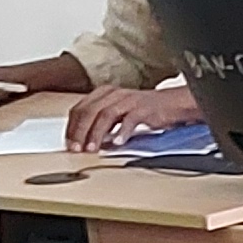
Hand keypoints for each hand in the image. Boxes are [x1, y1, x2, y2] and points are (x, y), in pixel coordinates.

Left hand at [69, 86, 198, 152]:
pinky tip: (117, 143)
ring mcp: (130, 100)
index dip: (72, 127)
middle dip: (80, 132)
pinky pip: (130, 120)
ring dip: (96, 134)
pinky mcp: (145, 108)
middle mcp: (115, 94)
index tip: (69, 143)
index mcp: (104, 93)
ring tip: (93, 149)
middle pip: (89, 112)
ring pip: (105, 115)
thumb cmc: (144, 111)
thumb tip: (85, 140)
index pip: (80, 109)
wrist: (173, 104)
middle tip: (77, 148)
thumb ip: (101, 123)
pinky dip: (122, 132)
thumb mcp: (118, 113)